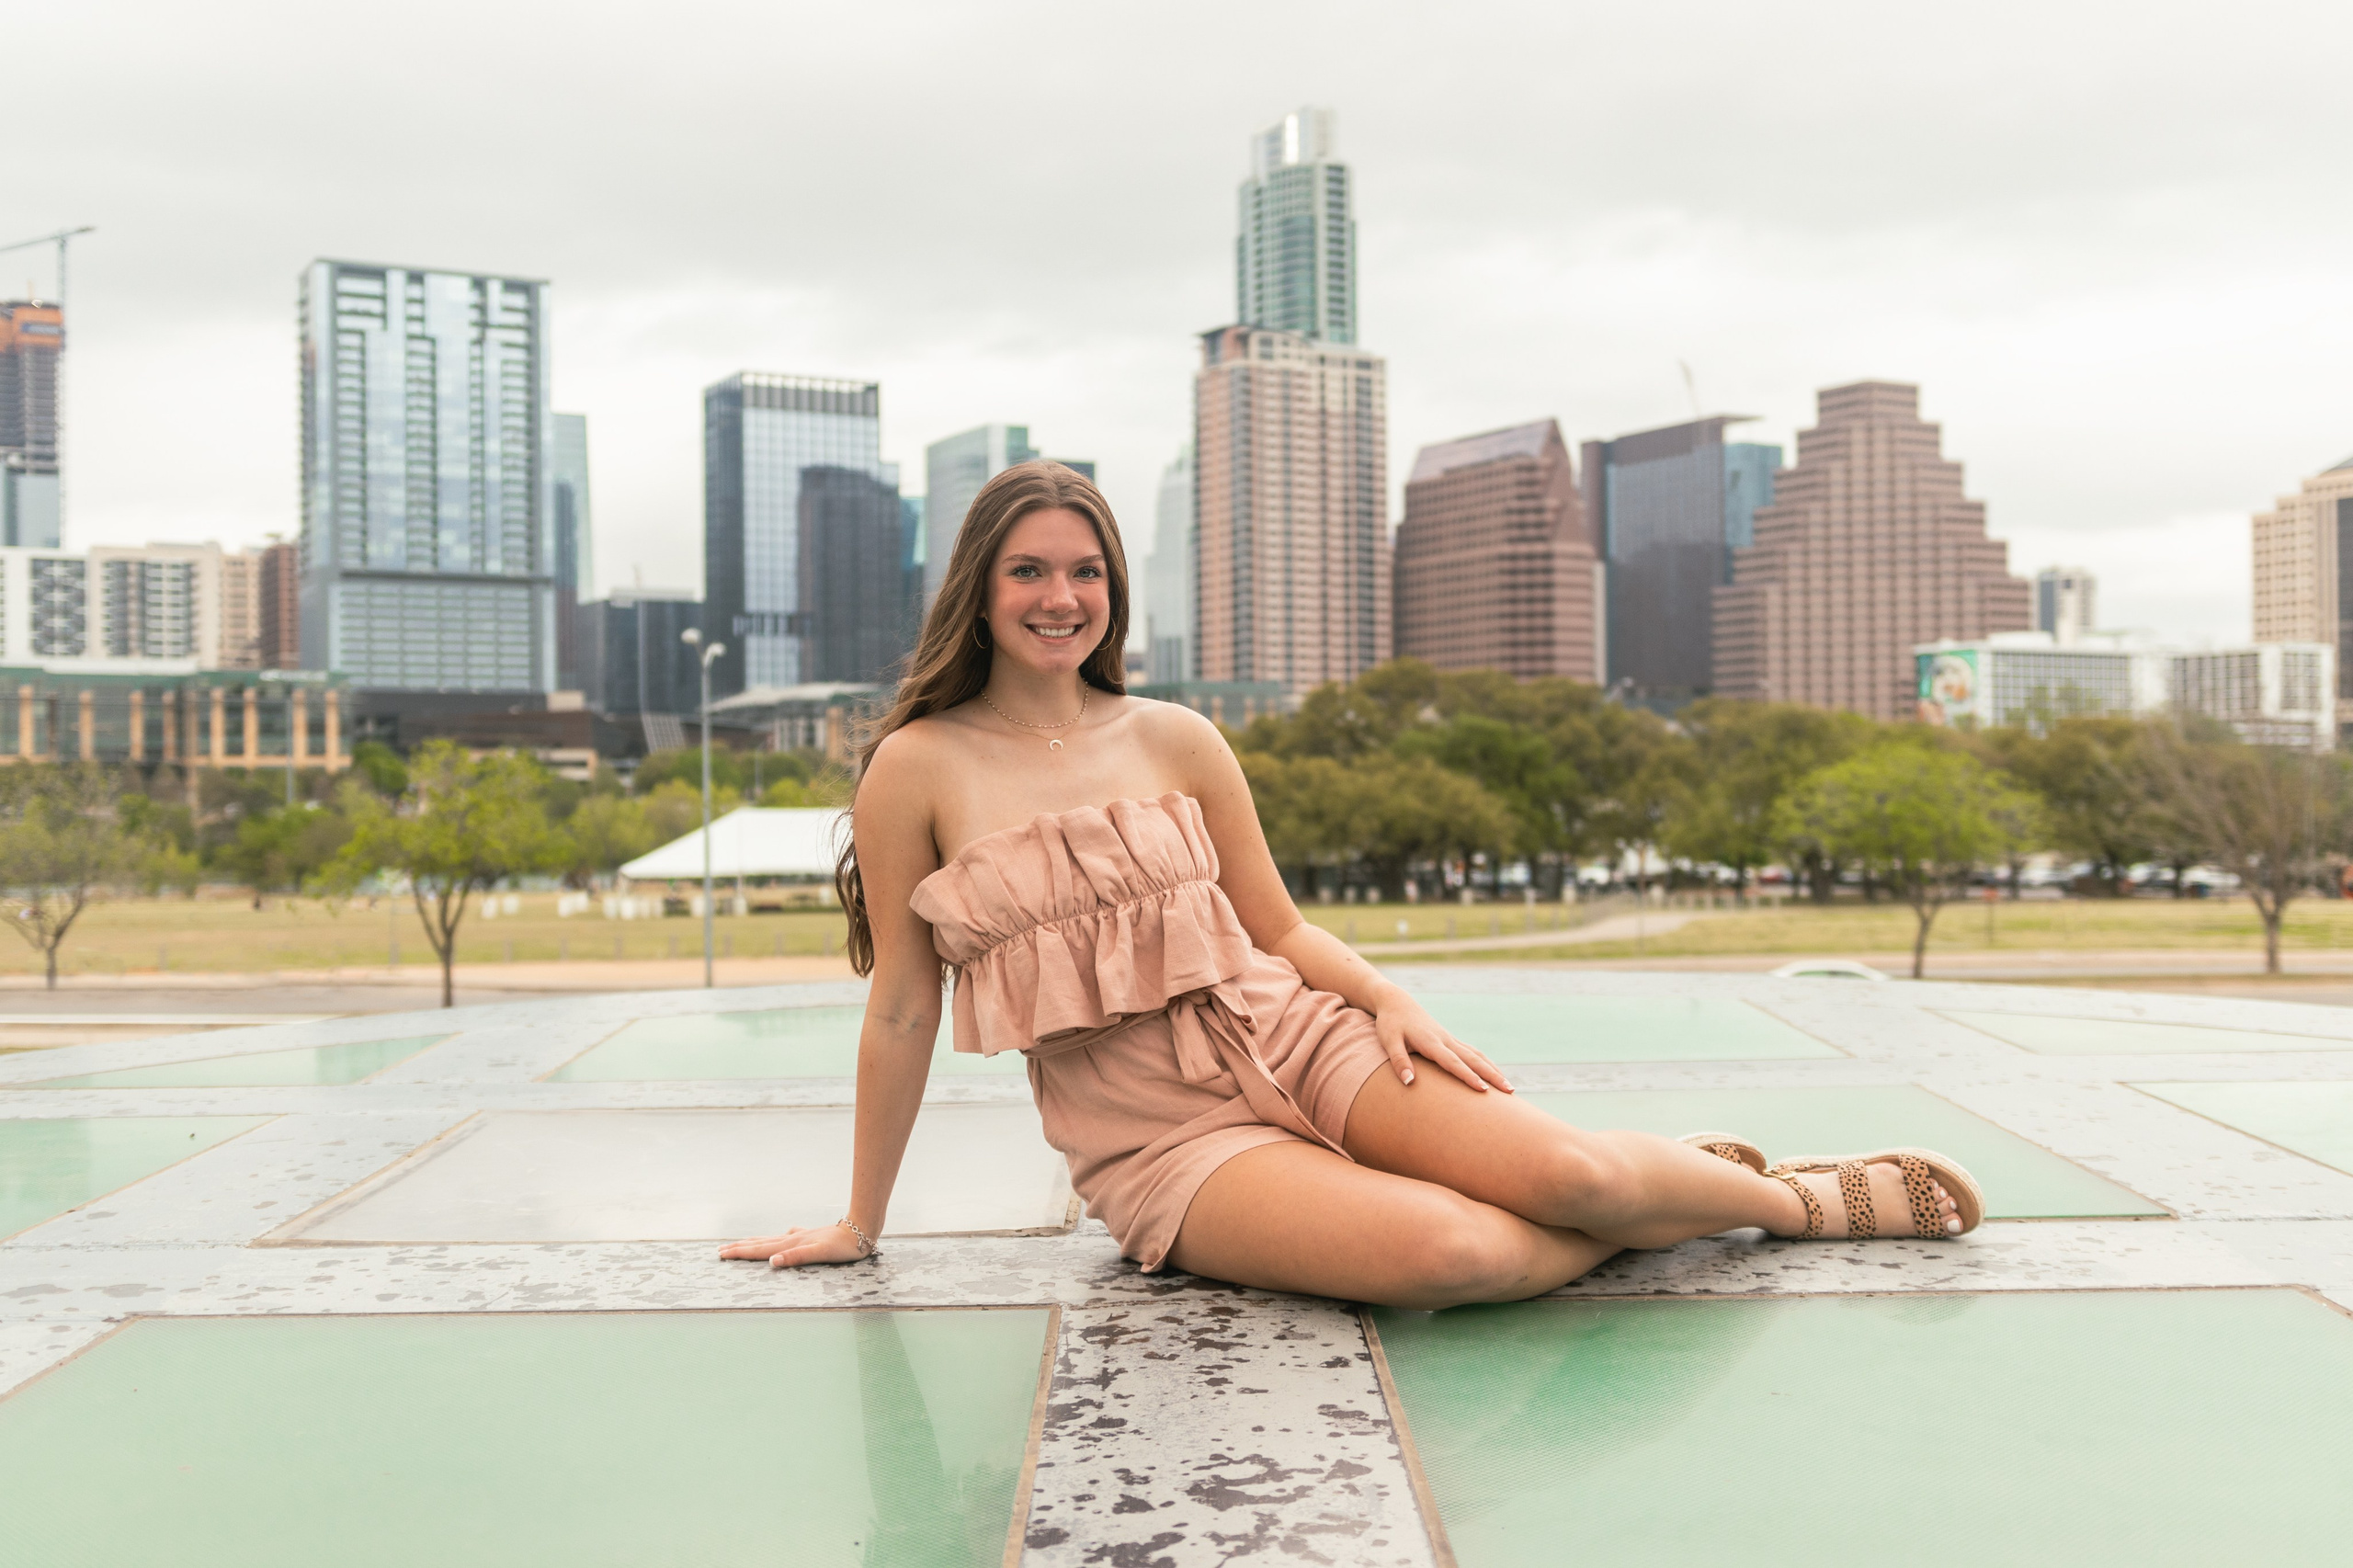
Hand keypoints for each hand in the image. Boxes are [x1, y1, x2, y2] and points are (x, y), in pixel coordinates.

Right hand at [719, 1223, 873, 1267]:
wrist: (861, 1230)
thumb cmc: (843, 1246)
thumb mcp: (820, 1254)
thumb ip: (796, 1257)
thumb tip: (772, 1262)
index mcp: (792, 1244)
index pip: (760, 1250)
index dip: (740, 1253)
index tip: (721, 1254)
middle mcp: (793, 1239)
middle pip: (761, 1244)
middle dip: (740, 1248)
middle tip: (720, 1250)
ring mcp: (801, 1236)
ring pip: (771, 1240)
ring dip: (753, 1243)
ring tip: (740, 1243)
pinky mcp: (810, 1236)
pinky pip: (786, 1238)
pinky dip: (776, 1240)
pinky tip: (783, 1236)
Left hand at [1370, 988, 1512, 1093]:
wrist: (1396, 1002)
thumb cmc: (1390, 1023)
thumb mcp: (1388, 1041)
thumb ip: (1399, 1061)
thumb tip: (1409, 1083)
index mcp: (1431, 1042)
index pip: (1453, 1062)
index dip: (1468, 1076)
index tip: (1483, 1090)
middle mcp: (1445, 1040)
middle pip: (1473, 1060)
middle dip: (1492, 1075)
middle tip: (1510, 1091)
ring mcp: (1449, 1039)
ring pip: (1477, 1055)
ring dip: (1493, 1070)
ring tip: (1509, 1087)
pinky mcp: (1450, 1039)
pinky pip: (1472, 1052)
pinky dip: (1485, 1063)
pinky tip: (1494, 1073)